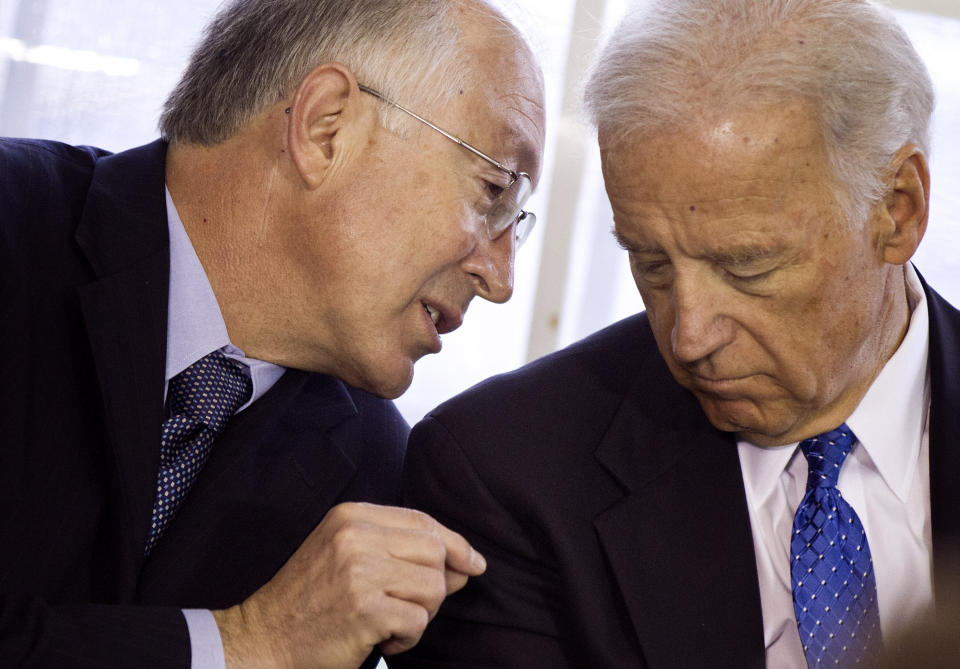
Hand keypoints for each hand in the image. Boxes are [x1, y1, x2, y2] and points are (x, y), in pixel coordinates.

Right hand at [212, 502, 485, 668]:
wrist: (263, 638)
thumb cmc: (309, 601)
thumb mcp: (347, 556)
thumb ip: (400, 551)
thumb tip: (466, 563)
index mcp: (352, 516)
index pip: (423, 521)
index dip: (456, 544)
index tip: (473, 563)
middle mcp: (355, 536)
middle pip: (436, 551)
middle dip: (438, 584)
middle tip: (412, 607)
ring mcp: (359, 571)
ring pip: (434, 586)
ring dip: (423, 613)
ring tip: (392, 622)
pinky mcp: (364, 609)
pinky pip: (419, 620)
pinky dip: (409, 637)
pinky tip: (385, 640)